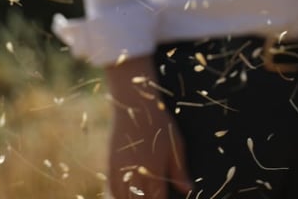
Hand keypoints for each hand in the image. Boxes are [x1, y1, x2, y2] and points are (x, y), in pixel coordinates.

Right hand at [105, 57, 191, 198]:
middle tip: (154, 196)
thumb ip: (180, 171)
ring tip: (140, 196)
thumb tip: (188, 190)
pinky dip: (116, 196)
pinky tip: (124, 195)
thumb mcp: (176, 145)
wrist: (134, 107)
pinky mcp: (109, 167)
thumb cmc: (159, 124)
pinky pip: (110, 190)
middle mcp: (135, 176)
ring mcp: (120, 172)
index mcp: (154, 173)